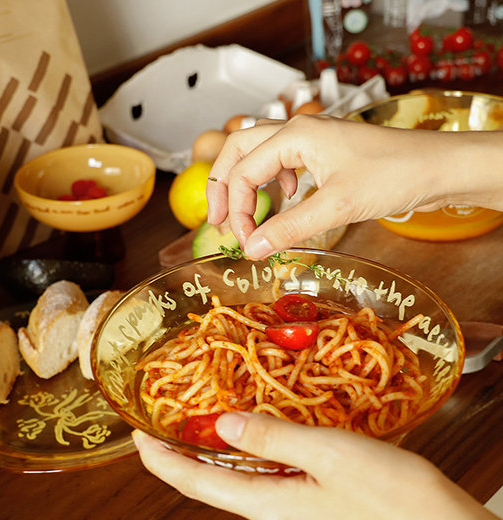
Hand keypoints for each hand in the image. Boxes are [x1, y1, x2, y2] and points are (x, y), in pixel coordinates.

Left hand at [133, 412, 502, 519]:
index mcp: (272, 511)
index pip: (195, 486)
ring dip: (243, 463)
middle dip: (201, 456)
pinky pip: (286, 502)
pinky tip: (292, 456)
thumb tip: (221, 427)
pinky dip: (275, 475)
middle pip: (225, 489)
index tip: (137, 436)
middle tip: (188, 419)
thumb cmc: (399, 498)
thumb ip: (273, 438)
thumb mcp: (331, 453)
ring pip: (258, 493)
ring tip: (238, 428)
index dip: (161, 461)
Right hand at [206, 115, 502, 258]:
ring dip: (244, 182)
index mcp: (294, 136)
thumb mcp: (336, 207)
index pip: (244, 172)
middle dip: (223, 186)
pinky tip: (284, 198)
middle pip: (238, 150)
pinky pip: (281, 161)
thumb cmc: (394, 175)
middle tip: (218, 221)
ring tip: (243, 214)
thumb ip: (289, 229)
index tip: (245, 243)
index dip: (237, 211)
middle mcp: (296, 132)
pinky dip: (271, 181)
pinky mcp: (322, 152)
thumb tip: (252, 251)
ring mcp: (309, 140)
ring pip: (257, 153)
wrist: (436, 168)